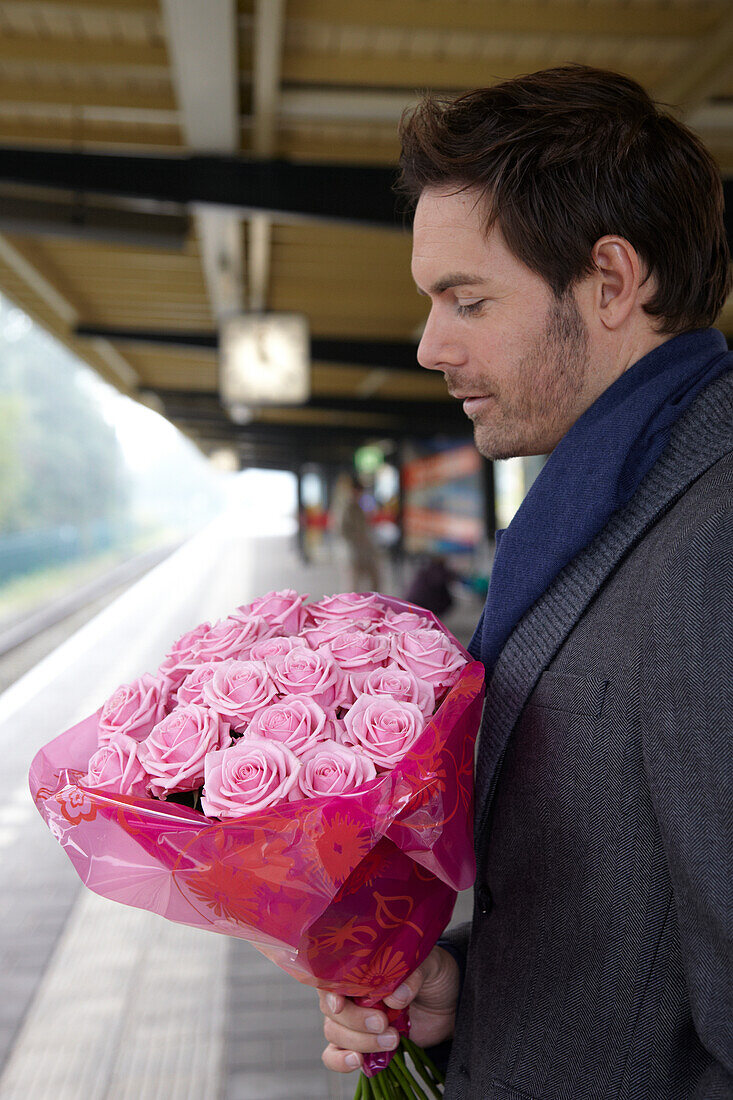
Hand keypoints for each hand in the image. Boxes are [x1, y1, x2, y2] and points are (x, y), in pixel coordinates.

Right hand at [318, 945, 459, 1073]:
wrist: (448, 1004)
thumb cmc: (433, 974)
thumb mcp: (429, 965)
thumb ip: (412, 977)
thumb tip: (396, 997)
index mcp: (360, 968)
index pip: (332, 978)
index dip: (330, 992)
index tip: (340, 1004)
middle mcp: (352, 993)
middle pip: (331, 1010)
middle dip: (355, 1021)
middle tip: (383, 1023)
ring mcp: (355, 1020)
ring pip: (334, 1033)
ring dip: (359, 1042)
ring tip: (392, 1040)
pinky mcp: (363, 1043)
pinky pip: (335, 1055)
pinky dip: (341, 1061)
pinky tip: (357, 1061)